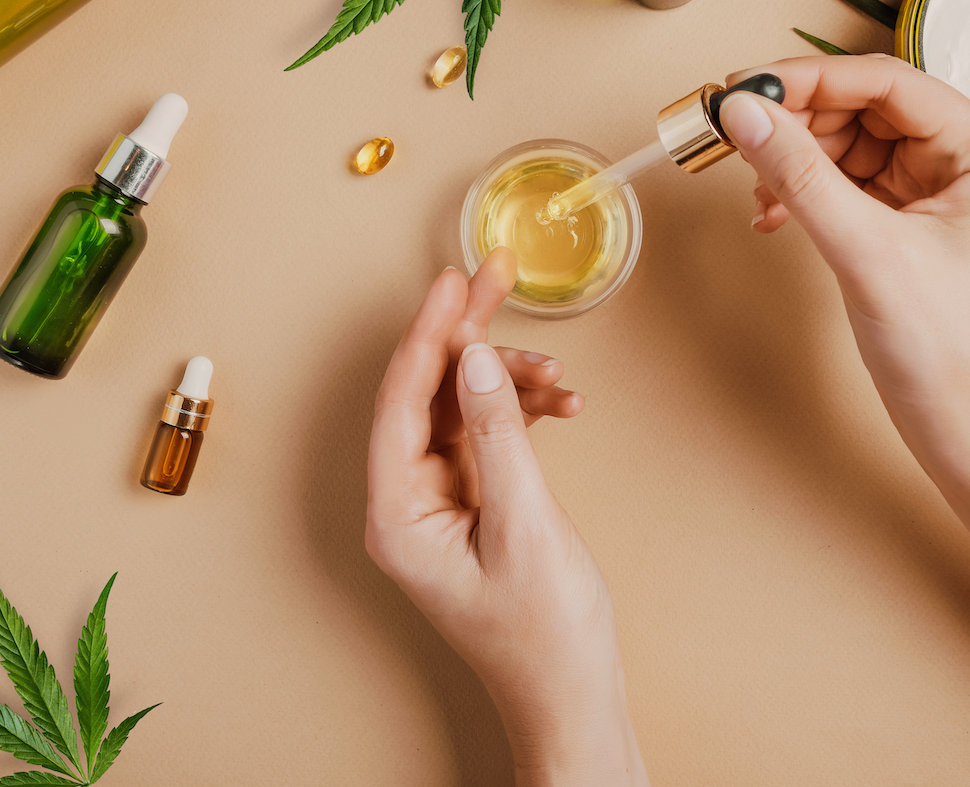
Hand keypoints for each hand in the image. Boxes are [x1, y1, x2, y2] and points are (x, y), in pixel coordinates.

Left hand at [364, 248, 647, 786]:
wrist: (572, 693)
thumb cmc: (543, 633)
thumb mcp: (525, 525)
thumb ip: (499, 435)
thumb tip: (477, 361)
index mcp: (397, 514)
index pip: (400, 400)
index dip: (427, 333)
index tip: (454, 282)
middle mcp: (407, 503)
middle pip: (428, 393)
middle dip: (466, 337)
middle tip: (495, 277)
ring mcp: (440, 502)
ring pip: (463, 408)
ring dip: (509, 380)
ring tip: (559, 376)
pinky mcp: (474, 503)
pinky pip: (488, 433)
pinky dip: (524, 412)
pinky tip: (561, 405)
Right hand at [720, 55, 969, 463]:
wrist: (966, 434)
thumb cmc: (948, 355)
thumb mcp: (866, 254)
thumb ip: (801, 175)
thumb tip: (743, 112)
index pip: (888, 84)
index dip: (810, 79)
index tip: (745, 88)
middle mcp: (969, 160)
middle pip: (865, 108)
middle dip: (798, 122)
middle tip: (736, 133)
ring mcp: (939, 191)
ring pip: (850, 143)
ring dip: (797, 160)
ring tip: (760, 192)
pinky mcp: (911, 223)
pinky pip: (848, 182)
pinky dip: (807, 191)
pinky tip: (775, 215)